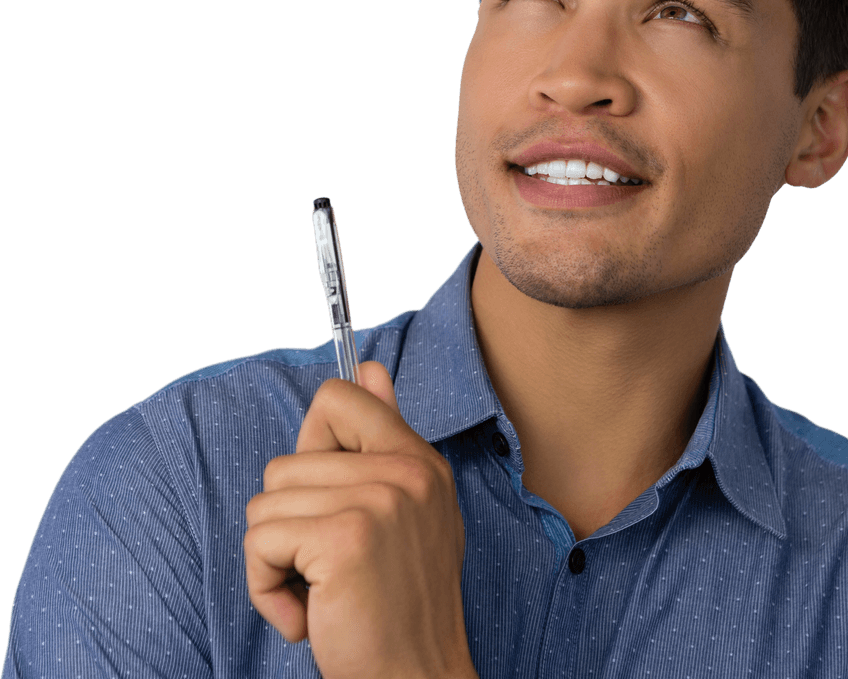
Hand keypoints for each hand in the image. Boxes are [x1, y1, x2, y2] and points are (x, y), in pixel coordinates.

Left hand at [244, 362, 477, 678]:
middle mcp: (405, 471)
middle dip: (288, 524)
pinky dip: (266, 587)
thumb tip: (369, 368)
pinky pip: (260, 543)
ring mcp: (379, 500)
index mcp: (418, 459)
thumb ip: (383, 439)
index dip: (313, 443)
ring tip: (319, 592)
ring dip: (274, 560)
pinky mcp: (345, 539)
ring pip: (265, 504)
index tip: (326, 496)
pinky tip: (306, 614)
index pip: (341, 397)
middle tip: (328, 567)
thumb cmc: (399, 604)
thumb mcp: (407, 512)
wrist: (415, 676)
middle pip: (285, 463)